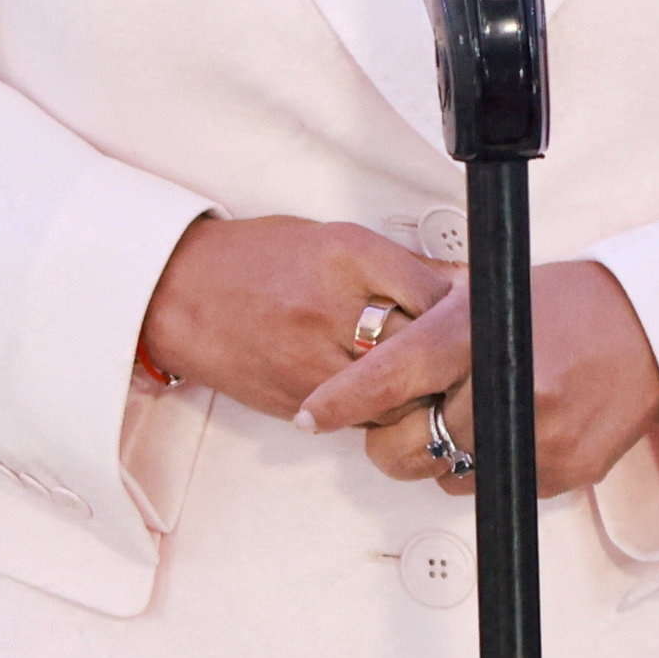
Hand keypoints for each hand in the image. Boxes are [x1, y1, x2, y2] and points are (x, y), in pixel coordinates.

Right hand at [138, 215, 454, 421]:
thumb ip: (395, 265)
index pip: (433, 293)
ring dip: (419, 393)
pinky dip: (380, 411)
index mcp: (348, 255)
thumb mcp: (331, 239)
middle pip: (421, 348)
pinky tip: (384, 397)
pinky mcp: (302, 401)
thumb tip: (460, 286)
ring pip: (396, 394)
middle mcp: (334, 307)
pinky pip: (360, 417)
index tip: (476, 319)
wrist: (181, 294)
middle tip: (467, 361)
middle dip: (449, 358)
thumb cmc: (256, 259)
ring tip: (430, 386)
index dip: (464, 313)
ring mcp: (316, 359)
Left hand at [299, 260, 658, 504]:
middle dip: (388, 441)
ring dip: (441, 456)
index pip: (389, 376)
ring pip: (445, 476)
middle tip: (397, 423)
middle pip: (407, 446)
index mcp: (478, 333)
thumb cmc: (572, 303)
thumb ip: (435, 328)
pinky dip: (488, 468)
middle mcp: (503, 389)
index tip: (312, 416)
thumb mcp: (494, 295)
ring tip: (472, 414)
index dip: (341, 400)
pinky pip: (493, 489)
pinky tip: (510, 429)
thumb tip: (376, 363)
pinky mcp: (559, 473)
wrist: (656, 329)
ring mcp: (534, 439)